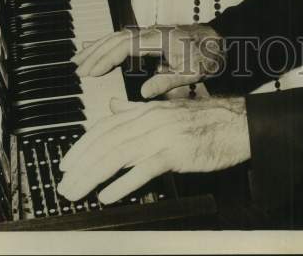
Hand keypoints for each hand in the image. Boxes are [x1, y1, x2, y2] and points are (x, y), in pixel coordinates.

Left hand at [57, 95, 249, 204]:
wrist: (238, 123)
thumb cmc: (206, 119)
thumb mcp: (167, 110)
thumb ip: (137, 110)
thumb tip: (113, 107)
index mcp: (147, 110)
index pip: (105, 127)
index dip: (82, 145)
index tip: (66, 163)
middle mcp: (150, 120)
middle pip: (106, 142)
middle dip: (81, 164)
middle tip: (64, 184)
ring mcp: (162, 135)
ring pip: (118, 155)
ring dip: (93, 175)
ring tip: (77, 191)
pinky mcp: (176, 153)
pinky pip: (144, 169)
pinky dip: (123, 183)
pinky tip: (108, 195)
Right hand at [74, 23, 223, 98]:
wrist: (223, 41)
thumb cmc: (210, 55)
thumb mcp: (192, 72)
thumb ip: (167, 81)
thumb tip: (143, 92)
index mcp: (160, 38)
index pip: (125, 46)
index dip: (106, 59)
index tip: (91, 72)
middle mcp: (152, 32)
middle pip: (116, 38)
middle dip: (95, 52)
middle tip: (76, 67)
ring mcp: (151, 33)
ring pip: (118, 36)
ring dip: (98, 46)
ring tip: (79, 59)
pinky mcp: (152, 37)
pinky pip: (125, 39)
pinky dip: (109, 45)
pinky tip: (99, 53)